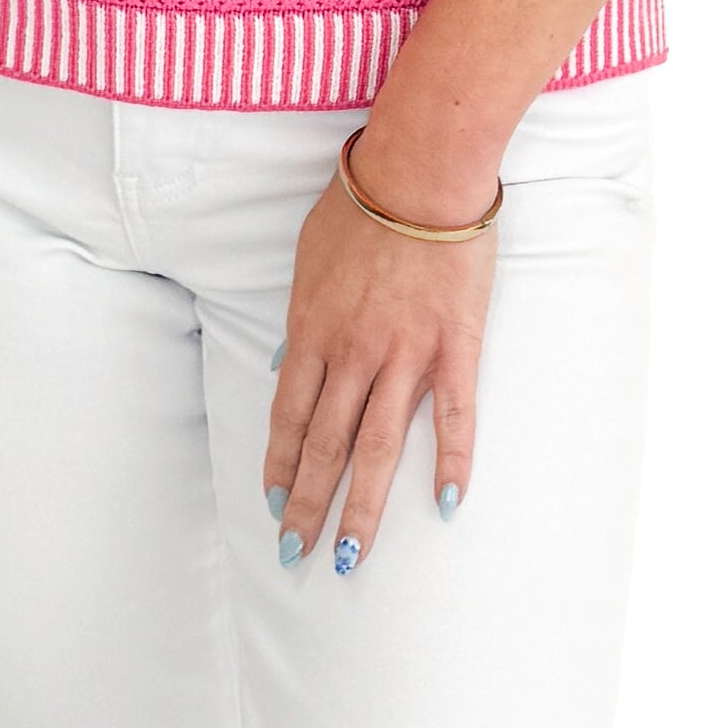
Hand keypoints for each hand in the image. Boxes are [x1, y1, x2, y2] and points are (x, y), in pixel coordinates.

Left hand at [262, 144, 495, 571]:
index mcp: (312, 331)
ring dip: (361, 508)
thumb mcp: (309, 259)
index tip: (271, 504)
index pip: (289, 416)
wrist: (421, 172)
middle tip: (294, 556)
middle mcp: (352, 354)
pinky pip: (454, 417)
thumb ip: (303, 315)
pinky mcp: (455, 348)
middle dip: (306, 506)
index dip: (278, 465)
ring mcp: (405, 355)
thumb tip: (290, 359)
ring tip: (349, 556)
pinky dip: (452, 464)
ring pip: (378, 447)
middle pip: (324, 446)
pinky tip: (448, 505)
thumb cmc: (361, 205)